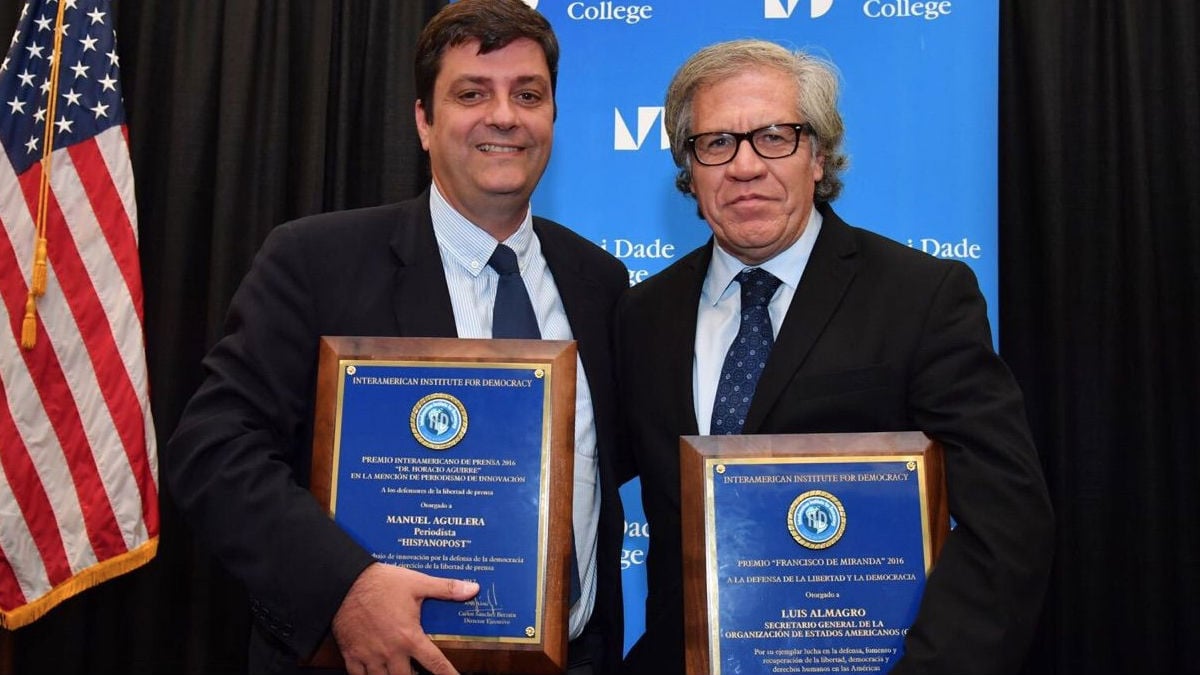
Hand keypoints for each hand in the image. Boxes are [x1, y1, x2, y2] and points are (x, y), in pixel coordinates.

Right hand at [332, 562, 479, 674]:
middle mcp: (391, 652)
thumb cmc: (381, 582)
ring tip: (400, 674)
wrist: (344, 582)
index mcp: (409, 637)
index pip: (435, 664)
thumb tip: (472, 589)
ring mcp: (370, 656)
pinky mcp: (352, 655)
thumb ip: (446, 589)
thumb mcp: (417, 583)